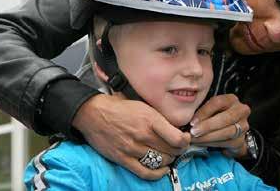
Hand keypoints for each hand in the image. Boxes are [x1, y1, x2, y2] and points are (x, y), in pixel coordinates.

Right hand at [72, 93, 190, 179]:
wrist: (93, 113)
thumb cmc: (119, 107)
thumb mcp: (143, 105)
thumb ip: (158, 117)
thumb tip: (176, 127)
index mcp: (150, 119)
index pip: (177, 138)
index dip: (186, 141)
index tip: (186, 138)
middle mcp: (143, 135)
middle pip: (171, 151)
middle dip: (178, 150)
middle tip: (177, 147)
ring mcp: (133, 149)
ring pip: (161, 161)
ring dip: (169, 160)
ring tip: (169, 155)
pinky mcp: (123, 159)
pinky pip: (146, 172)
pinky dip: (158, 174)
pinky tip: (162, 169)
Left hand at [190, 94, 250, 157]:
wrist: (228, 133)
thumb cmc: (215, 118)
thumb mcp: (209, 110)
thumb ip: (201, 112)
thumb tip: (186, 118)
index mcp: (231, 99)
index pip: (218, 102)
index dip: (204, 112)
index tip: (192, 122)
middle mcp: (241, 110)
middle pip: (226, 118)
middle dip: (208, 126)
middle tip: (193, 132)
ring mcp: (244, 126)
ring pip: (227, 132)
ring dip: (208, 137)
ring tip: (195, 139)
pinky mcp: (242, 140)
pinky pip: (227, 143)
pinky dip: (212, 144)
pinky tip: (202, 144)